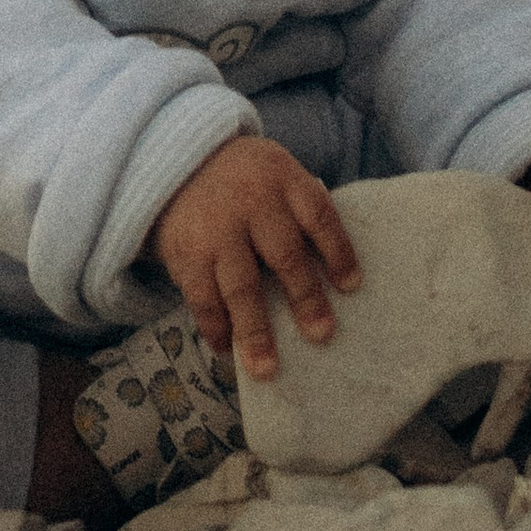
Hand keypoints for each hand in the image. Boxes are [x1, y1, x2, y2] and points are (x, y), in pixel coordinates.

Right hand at [147, 134, 361, 381]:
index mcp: (283, 179)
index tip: (352, 287)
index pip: (319, 216)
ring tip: (266, 368)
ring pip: (241, 286)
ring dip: (254, 331)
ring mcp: (218, 231)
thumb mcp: (277, 174)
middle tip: (322, 334)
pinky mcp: (186, 254)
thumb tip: (332, 269)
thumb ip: (298, 210)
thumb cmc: (245, 179)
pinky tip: (227, 348)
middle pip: (285, 255)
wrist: (178, 162)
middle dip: (305, 298)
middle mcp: (252, 203)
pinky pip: (203, 297)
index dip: (338, 252)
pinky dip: (215, 326)